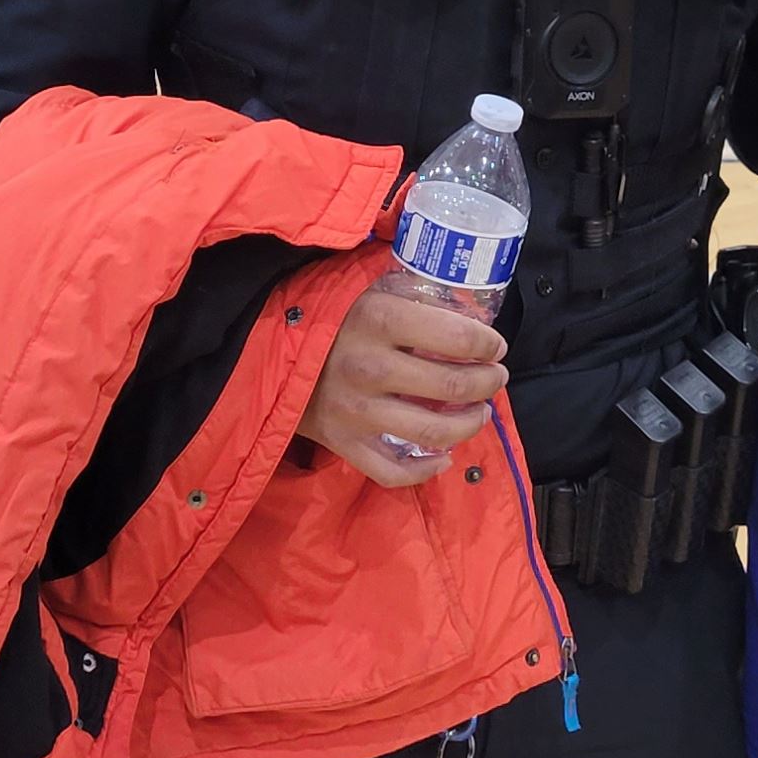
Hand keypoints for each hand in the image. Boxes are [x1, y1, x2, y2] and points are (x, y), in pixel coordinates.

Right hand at [295, 275, 510, 485]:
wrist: (262, 349)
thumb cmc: (324, 313)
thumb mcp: (365, 286)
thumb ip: (409, 289)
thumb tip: (462, 291)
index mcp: (379, 319)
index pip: (457, 336)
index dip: (487, 343)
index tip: (496, 346)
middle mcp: (371, 367)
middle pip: (454, 385)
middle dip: (488, 382)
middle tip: (495, 377)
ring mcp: (357, 411)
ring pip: (435, 432)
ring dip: (469, 424)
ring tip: (479, 412)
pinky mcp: (342, 443)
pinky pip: (393, 471)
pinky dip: (425, 471)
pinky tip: (443, 458)